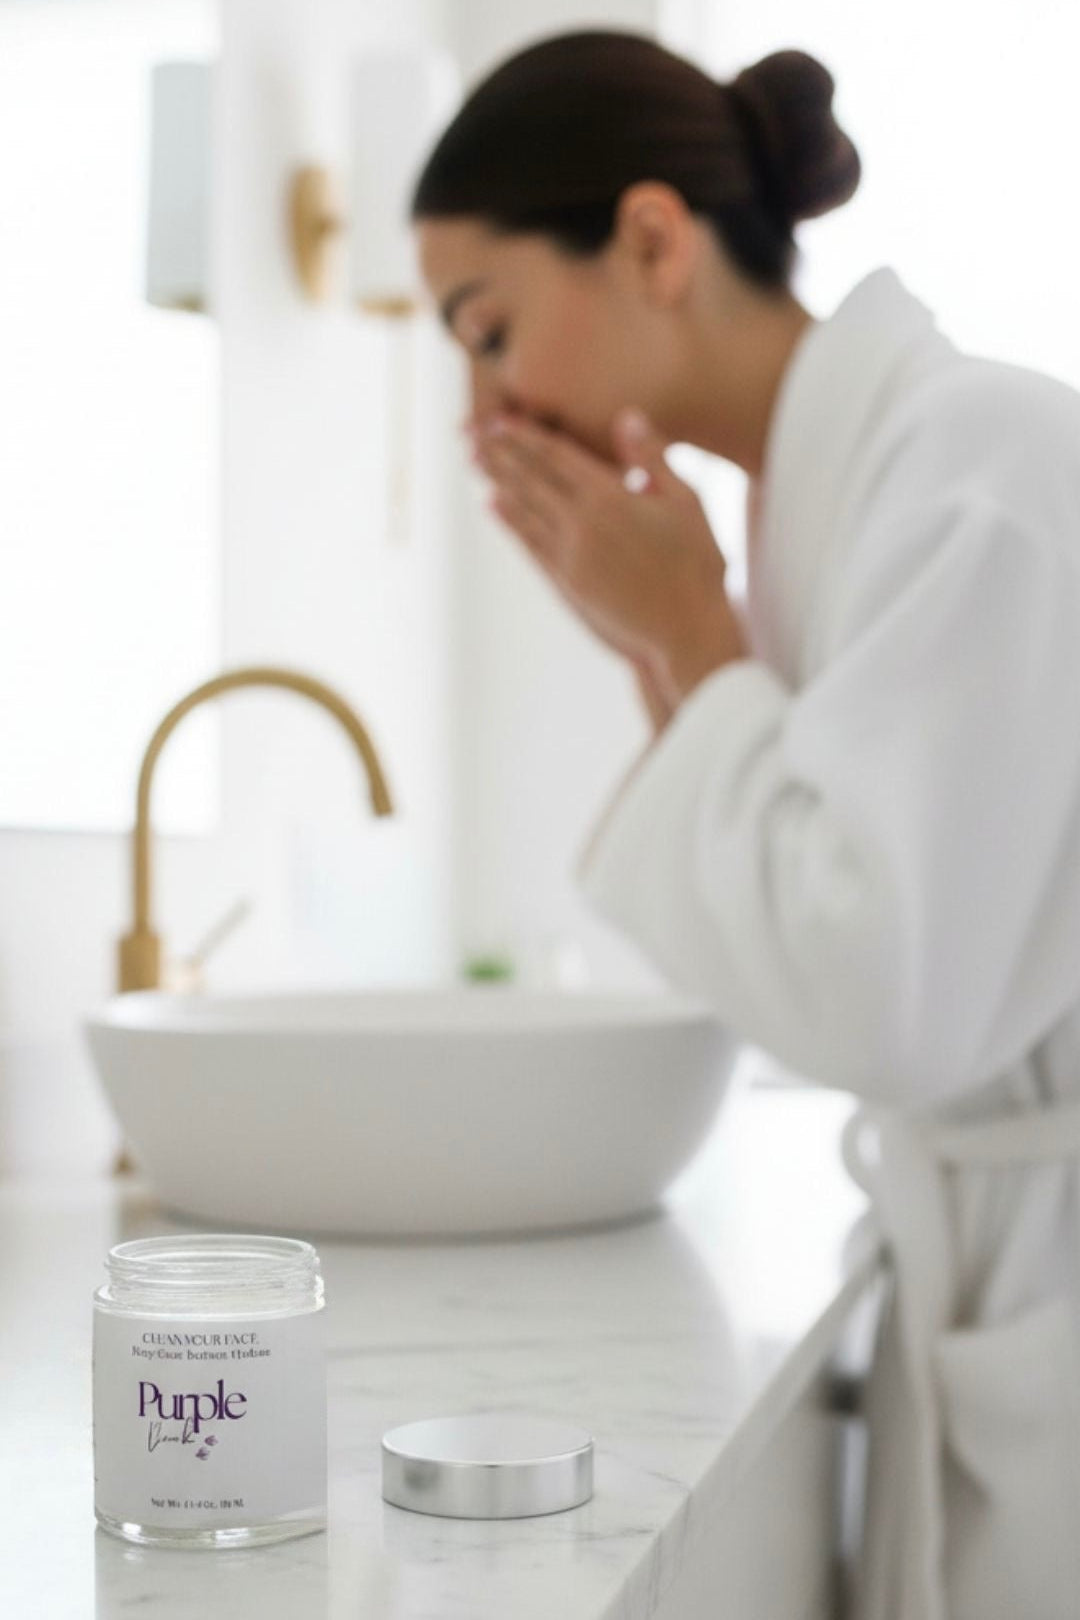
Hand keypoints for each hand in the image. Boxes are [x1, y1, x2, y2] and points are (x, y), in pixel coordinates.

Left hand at [472, 407, 748, 709]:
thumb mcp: (686, 501)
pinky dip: (509, 522)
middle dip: (501, 453)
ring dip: (497, 481)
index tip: (501, 420)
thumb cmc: (697, 563)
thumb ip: (652, 457)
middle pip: (531, 478)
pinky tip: (494, 506)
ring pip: (523, 509)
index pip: (557, 456)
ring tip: (475, 460)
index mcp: (611, 497)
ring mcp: (570, 555)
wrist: (686, 629)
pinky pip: (529, 544)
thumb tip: (626, 415)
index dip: (526, 436)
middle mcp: (582, 523)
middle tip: (474, 433)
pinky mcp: (566, 582)